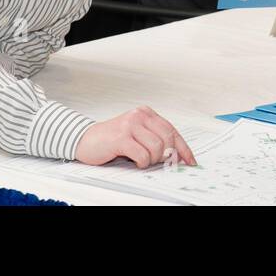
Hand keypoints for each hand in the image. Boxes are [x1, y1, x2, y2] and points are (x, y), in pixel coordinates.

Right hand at [74, 106, 196, 167]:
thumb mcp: (137, 135)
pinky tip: (134, 161)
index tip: (190, 161)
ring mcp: (130, 125)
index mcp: (146, 113)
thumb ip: (155, 139)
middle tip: (157, 163)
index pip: (172, 130)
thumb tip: (177, 156)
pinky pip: (142, 155)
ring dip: (151, 160)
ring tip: (141, 160)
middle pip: (168, 139)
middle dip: (166, 156)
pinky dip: (141, 163)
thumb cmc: (112, 140)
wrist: (86, 140)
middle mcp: (140, 115)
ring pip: (157, 148)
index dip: (183, 148)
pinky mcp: (121, 137)